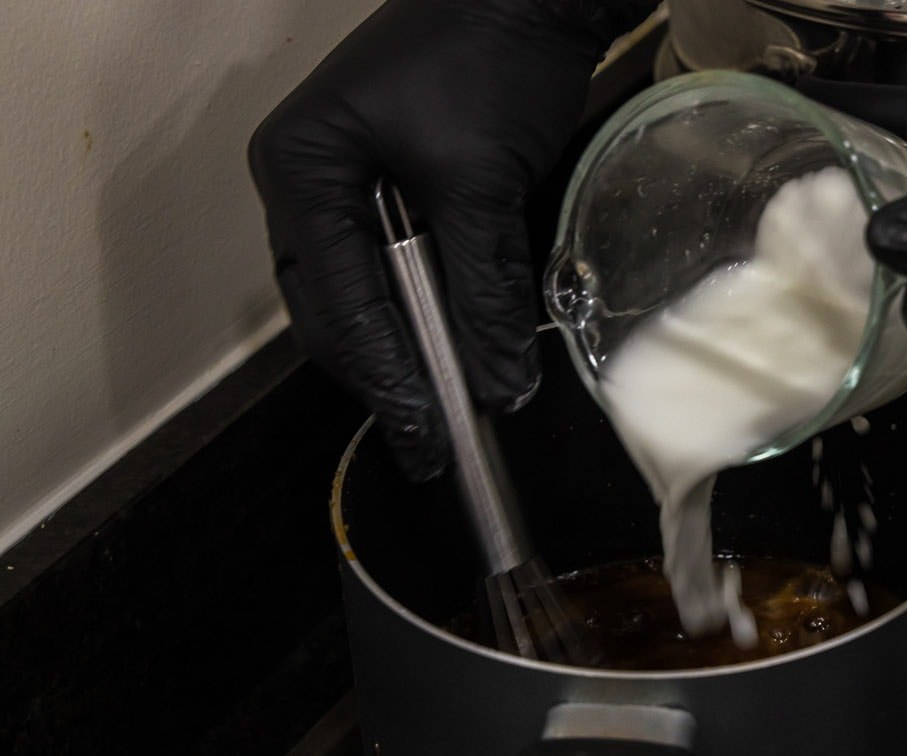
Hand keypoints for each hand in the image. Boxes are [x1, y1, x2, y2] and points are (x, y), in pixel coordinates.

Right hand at [249, 0, 648, 479]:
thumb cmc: (489, 58)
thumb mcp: (481, 183)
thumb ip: (483, 289)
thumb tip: (497, 383)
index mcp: (302, 171)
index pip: (337, 303)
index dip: (384, 378)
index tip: (425, 433)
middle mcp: (307, 183)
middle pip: (335, 308)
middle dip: (386, 375)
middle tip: (432, 439)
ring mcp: (344, 185)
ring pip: (363, 295)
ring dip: (406, 350)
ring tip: (445, 410)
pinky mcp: (390, 188)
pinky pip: (394, 268)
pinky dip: (426, 312)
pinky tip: (455, 351)